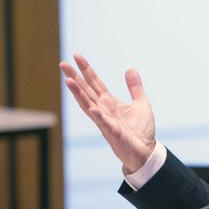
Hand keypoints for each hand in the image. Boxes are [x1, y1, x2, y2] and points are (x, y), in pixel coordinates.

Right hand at [59, 54, 155, 172]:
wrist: (146, 151)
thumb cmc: (141, 131)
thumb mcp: (141, 103)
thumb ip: (135, 88)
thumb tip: (130, 69)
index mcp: (109, 102)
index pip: (94, 83)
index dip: (86, 70)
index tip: (76, 56)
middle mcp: (103, 110)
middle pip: (86, 91)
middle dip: (74, 77)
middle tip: (62, 63)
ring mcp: (105, 121)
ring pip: (88, 105)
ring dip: (78, 93)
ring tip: (68, 80)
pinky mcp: (112, 132)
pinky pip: (103, 123)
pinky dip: (98, 115)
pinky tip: (92, 107)